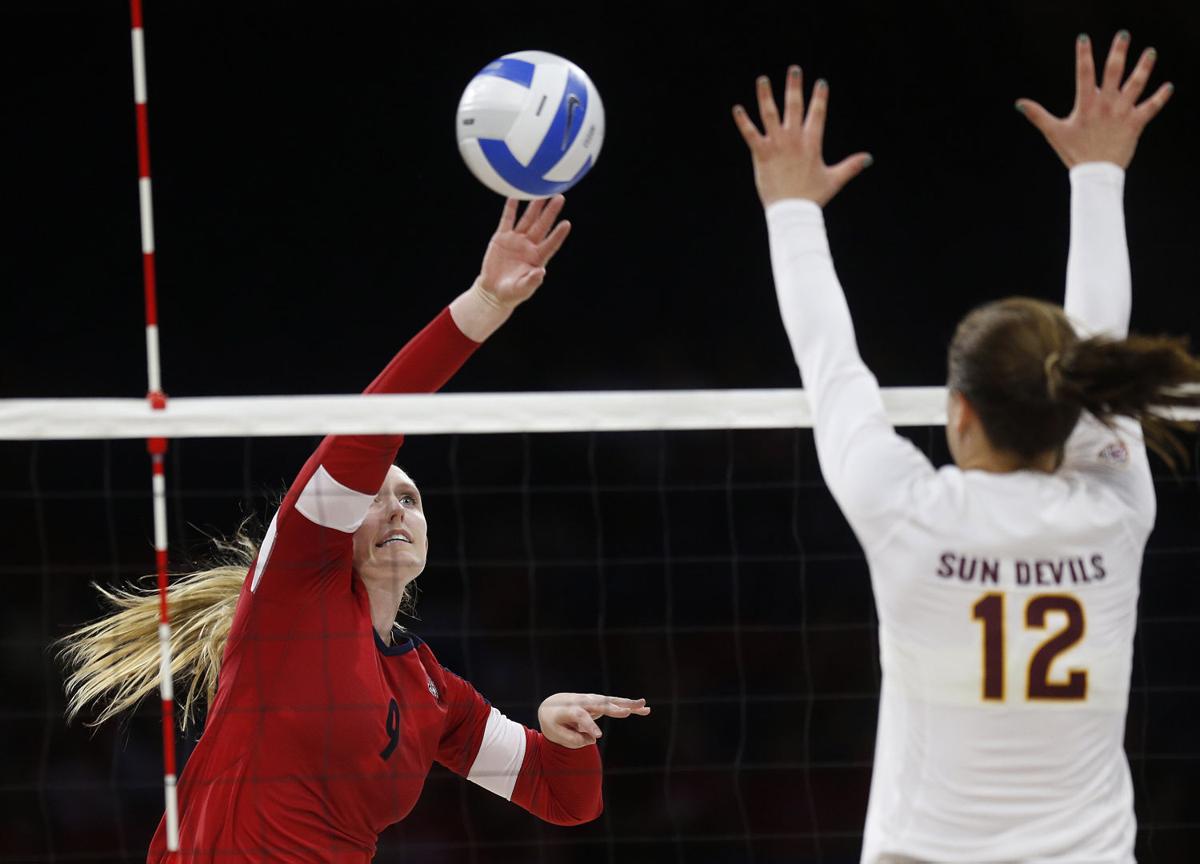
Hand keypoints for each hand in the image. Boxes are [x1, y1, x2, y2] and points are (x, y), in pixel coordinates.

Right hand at [477, 195, 571, 308]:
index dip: (558, 234)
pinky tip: (514, 195)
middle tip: (559, 197)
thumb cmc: (511, 292)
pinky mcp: (501, 237)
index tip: (567, 223)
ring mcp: (516, 240)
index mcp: (537, 258)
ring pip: (527, 219)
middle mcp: (529, 246)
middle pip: (542, 226)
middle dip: (550, 212)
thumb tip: (541, 272)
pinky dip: (510, 208)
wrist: (493, 290)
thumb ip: (531, 281)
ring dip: (534, 207)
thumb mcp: (522, 289)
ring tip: (540, 192)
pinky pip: (507, 220)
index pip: (551, 244)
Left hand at [538, 693, 650, 748]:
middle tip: (626, 712)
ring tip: (644, 705)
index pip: (580, 717)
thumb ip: (574, 740)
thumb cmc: (554, 723)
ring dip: (628, 704)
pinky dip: (629, 705)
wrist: (552, 706)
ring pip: (611, 701)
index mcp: (568, 709)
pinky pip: (616, 703)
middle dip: (613, 709)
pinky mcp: (600, 702)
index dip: (589, 726)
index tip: (598, 737)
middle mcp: (582, 702)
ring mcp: (592, 700)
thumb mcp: (557, 735)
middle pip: (599, 704)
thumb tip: (593, 739)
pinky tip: (644, 708)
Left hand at [733, 66, 871, 207]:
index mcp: (812, 143)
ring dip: (766, 96)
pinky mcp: (762, 154)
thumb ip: (851, 166)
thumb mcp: (834, 179)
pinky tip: (737, 109)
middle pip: (794, 107)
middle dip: (795, 87)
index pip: (817, 114)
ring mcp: (777, 145)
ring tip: (763, 80)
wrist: (792, 211)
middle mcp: (794, 139)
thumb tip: (869, 158)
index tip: (820, 83)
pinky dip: (743, 121)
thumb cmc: (812, 197)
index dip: (819, 97)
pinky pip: (750, 134)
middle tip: (794, 69)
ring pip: (770, 114)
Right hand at [1016, 31, 1173, 168]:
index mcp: (1086, 104)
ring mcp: (1123, 112)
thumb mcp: (1054, 132)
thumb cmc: (1074, 152)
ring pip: (1136, 84)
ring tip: (1150, 53)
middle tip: (1123, 36)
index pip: (1083, 74)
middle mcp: (1106, 104)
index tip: (1083, 39)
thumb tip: (1019, 103)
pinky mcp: (1136, 123)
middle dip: (1118, 52)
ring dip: (1144, 67)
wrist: (1095, 174)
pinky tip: (1168, 87)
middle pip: (1114, 72)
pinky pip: (1151, 107)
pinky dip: (1161, 97)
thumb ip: (1037, 115)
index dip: (1083, 55)